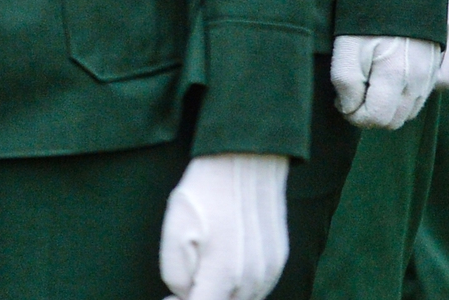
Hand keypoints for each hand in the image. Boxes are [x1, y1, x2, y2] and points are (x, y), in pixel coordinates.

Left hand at [160, 153, 288, 299]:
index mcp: (224, 274)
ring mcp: (269, 271)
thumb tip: (184, 295)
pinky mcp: (278, 260)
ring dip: (221, 294)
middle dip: (202, 297)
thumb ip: (176, 274)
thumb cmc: (205, 193)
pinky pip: (258, 287)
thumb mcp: (175, 229)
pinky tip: (224, 266)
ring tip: (204, 271)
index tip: (170, 296)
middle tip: (184, 286)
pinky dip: (238, 286)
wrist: (245, 162)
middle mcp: (252, 280)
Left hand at [329, 35, 439, 129]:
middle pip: (395, 119)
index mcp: (395, 75)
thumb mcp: (346, 45)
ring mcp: (432, 75)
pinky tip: (388, 79)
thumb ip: (346, 81)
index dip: (354, 116)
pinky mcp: (439, 67)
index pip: (377, 118)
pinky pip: (423, 96)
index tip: (341, 104)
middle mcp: (419, 80)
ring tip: (368, 85)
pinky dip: (404, 97)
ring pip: (409, 110)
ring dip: (387, 107)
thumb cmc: (369, 14)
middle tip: (351, 96)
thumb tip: (348, 108)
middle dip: (370, 114)